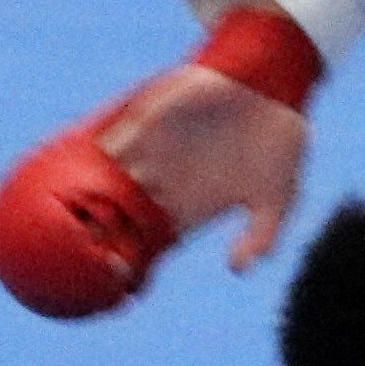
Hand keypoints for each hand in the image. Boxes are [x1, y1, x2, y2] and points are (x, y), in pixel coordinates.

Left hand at [97, 64, 309, 271]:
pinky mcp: (150, 120)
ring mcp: (156, 151)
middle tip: (90, 249)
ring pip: (111, 178)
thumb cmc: (282, 143)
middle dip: (103, 232)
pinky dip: (104, 152)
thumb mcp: (280, 197)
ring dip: (95, 193)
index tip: (119, 279)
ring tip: (82, 211)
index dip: (134, 259)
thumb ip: (261, 235)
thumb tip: (238, 269)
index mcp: (192, 206)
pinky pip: (116, 138)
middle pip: (122, 214)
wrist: (278, 85)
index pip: (152, 239)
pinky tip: (97, 167)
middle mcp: (168, 182)